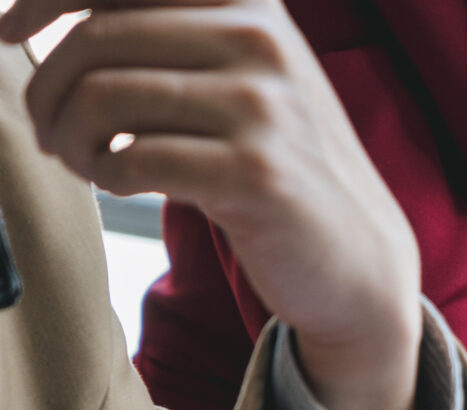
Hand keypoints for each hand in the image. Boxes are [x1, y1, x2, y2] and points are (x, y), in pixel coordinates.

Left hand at [6, 0, 422, 409]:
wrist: (358, 254)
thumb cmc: (276, 162)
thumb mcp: (241, 73)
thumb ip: (170, 30)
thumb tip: (50, 10)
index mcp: (250, 4)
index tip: (11, 31)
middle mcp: (261, 42)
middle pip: (95, 39)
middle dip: (49, 90)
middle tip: (51, 131)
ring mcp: (265, 109)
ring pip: (104, 97)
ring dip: (72, 137)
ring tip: (84, 161)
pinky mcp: (258, 174)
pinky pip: (134, 158)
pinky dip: (106, 175)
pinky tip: (121, 184)